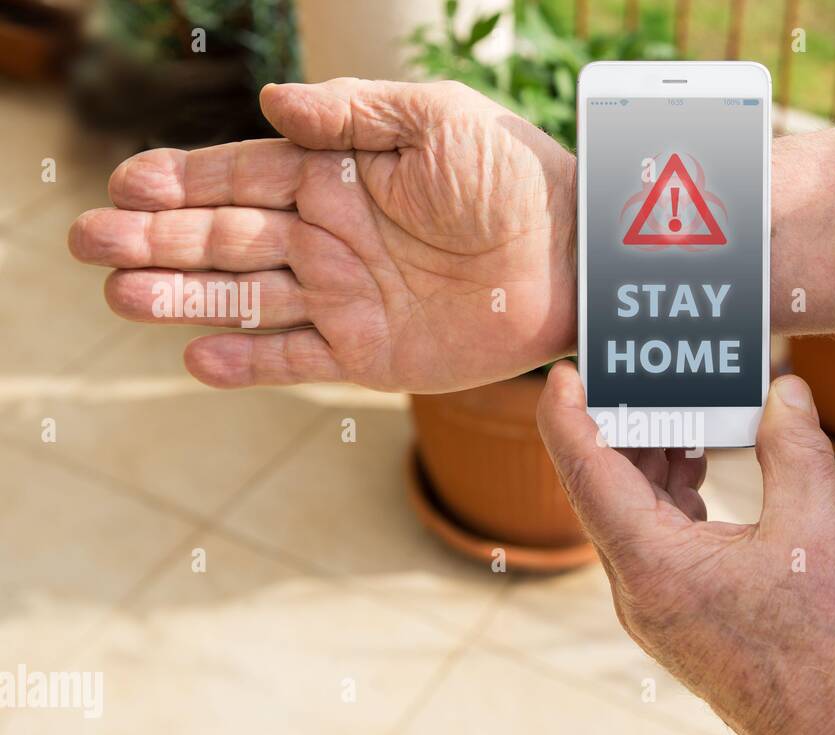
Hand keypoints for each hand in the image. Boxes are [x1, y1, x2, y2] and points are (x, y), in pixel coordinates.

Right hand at [68, 78, 576, 391]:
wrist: (574, 256)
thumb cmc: (514, 175)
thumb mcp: (435, 120)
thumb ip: (352, 114)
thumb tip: (271, 105)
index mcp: (335, 176)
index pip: (240, 176)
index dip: (182, 182)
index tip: (126, 187)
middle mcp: (328, 237)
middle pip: (224, 239)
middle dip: (158, 241)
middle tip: (90, 243)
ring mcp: (344, 298)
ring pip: (246, 298)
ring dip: (183, 298)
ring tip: (122, 294)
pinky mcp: (369, 354)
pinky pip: (296, 359)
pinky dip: (247, 360)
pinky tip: (196, 355)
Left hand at [536, 364, 834, 734]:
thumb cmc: (834, 648)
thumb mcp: (818, 529)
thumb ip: (794, 448)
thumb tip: (783, 390)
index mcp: (652, 566)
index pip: (584, 470)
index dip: (567, 413)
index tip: (564, 369)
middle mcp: (639, 593)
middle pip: (602, 490)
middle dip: (620, 425)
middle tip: (646, 370)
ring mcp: (658, 614)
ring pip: (630, 519)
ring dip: (650, 463)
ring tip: (685, 412)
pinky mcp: (683, 624)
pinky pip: (655, 547)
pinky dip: (669, 501)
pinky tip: (703, 473)